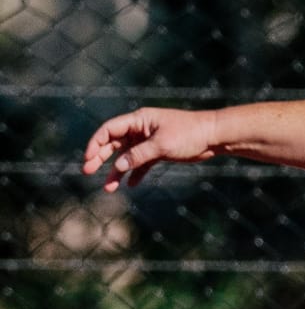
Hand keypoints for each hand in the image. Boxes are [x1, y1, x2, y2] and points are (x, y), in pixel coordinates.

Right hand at [81, 106, 219, 192]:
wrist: (213, 136)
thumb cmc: (189, 134)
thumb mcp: (161, 145)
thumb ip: (138, 155)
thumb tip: (117, 166)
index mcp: (139, 120)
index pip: (109, 130)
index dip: (96, 143)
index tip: (88, 159)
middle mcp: (141, 129)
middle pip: (114, 143)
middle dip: (100, 157)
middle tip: (87, 171)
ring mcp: (148, 140)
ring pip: (126, 156)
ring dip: (116, 170)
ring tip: (108, 187)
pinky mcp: (158, 151)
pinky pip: (141, 163)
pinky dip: (135, 173)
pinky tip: (131, 185)